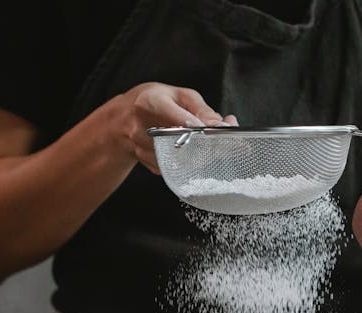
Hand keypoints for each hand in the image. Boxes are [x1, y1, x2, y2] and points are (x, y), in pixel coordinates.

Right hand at [112, 83, 236, 174]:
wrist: (124, 120)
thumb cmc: (155, 102)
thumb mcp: (179, 95)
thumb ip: (202, 110)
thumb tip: (223, 125)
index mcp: (148, 104)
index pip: (177, 119)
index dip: (201, 128)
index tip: (221, 132)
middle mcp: (142, 129)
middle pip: (182, 144)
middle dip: (212, 146)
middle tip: (237, 146)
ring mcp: (143, 150)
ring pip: (183, 160)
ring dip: (207, 155)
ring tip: (221, 146)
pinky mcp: (150, 165)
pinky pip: (179, 167)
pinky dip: (195, 162)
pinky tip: (202, 153)